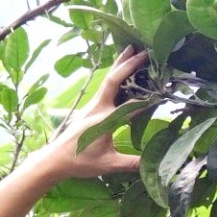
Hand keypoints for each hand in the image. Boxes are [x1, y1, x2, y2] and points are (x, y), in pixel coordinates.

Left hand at [38, 47, 147, 179]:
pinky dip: (115, 75)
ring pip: (108, 80)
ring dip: (120, 64)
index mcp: (104, 120)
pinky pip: (105, 87)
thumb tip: (154, 166)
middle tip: (143, 51)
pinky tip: (120, 72)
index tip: (162, 94)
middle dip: (128, 64)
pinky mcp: (89, 108)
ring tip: (131, 49)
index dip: (147, 100)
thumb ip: (131, 163)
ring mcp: (92, 106)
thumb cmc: (80, 163)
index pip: (131, 106)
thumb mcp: (108, 165)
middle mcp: (97, 107)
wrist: (55, 160)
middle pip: (114, 80)